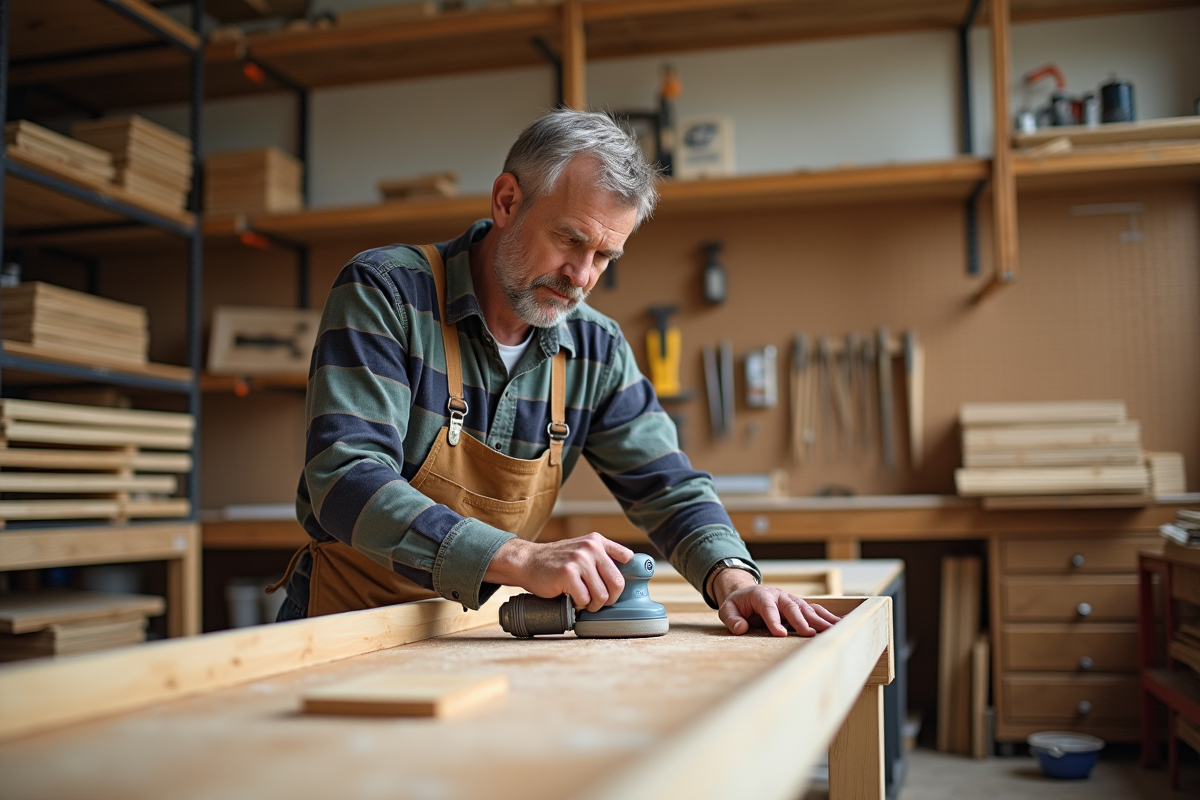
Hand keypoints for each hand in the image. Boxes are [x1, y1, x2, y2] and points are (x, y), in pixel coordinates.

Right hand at [485, 533, 632, 612]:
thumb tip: (624, 578)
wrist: (527, 561)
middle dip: (609, 598)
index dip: (626, 576)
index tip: (617, 586)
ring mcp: (579, 560)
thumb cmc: (556, 561)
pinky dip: (579, 605)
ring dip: (593, 605)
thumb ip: (600, 557)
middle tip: (598, 602)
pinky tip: (571, 599)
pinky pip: (584, 600)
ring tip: (583, 601)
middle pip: (617, 583)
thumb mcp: (581, 549)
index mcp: (597, 540)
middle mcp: (591, 547)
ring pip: (601, 595)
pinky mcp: (568, 574)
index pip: (627, 557)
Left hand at [715, 573, 840, 636]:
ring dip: (819, 619)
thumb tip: (741, 628)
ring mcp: (791, 600)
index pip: (768, 607)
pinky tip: (839, 624)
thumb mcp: (728, 609)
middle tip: (808, 633)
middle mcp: (779, 596)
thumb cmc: (738, 604)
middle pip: (791, 607)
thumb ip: (732, 618)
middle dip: (800, 620)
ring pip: (806, 609)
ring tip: (833, 629)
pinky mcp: (799, 606)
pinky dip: (826, 617)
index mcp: (761, 595)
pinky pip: (814, 611)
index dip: (774, 620)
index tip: (779, 634)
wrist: (748, 593)